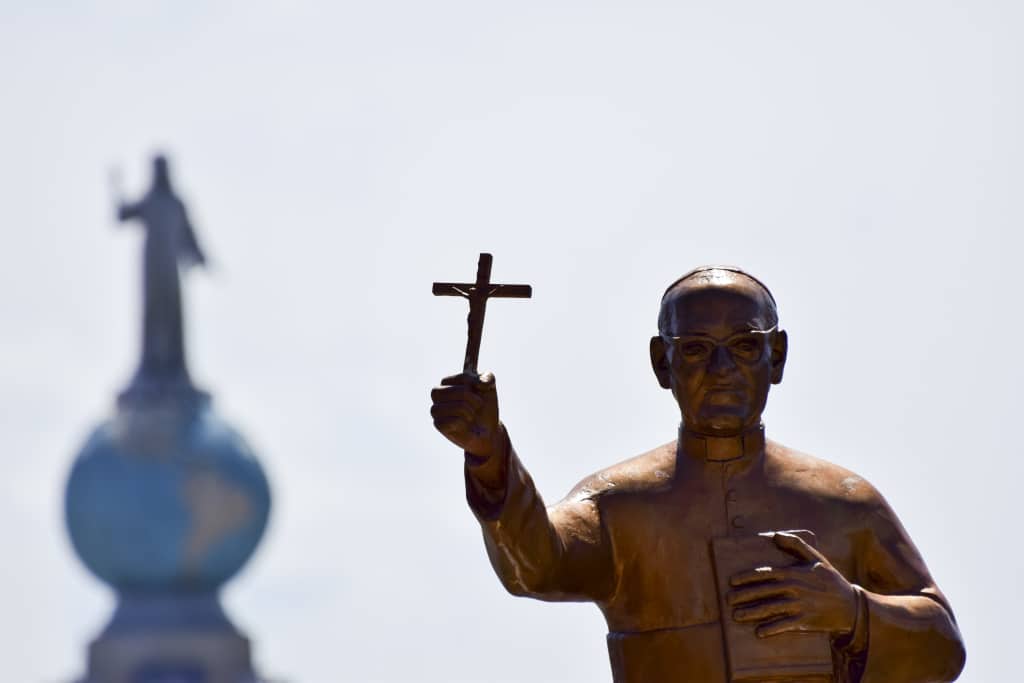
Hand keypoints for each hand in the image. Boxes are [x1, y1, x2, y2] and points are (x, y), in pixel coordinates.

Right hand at [430, 372, 501, 458]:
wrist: (488, 429)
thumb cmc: (485, 407)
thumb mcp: (490, 388)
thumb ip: (488, 378)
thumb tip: (480, 383)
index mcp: (447, 382)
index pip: (458, 379)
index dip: (472, 384)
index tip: (482, 388)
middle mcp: (438, 394)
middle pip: (449, 391)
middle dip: (468, 397)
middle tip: (478, 404)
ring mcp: (436, 409)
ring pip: (451, 407)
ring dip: (467, 411)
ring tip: (471, 415)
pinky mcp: (438, 424)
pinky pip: (450, 421)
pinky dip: (463, 423)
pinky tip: (465, 425)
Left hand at [728, 531, 857, 638]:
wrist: (851, 606)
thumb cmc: (831, 580)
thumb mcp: (816, 558)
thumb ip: (796, 544)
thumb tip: (775, 535)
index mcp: (793, 573)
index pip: (765, 573)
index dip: (747, 577)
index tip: (732, 581)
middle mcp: (793, 589)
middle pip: (763, 591)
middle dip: (744, 595)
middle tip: (728, 600)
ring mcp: (799, 605)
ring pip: (770, 608)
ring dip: (752, 612)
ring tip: (736, 616)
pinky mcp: (805, 621)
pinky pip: (784, 625)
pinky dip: (771, 629)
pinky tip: (759, 632)